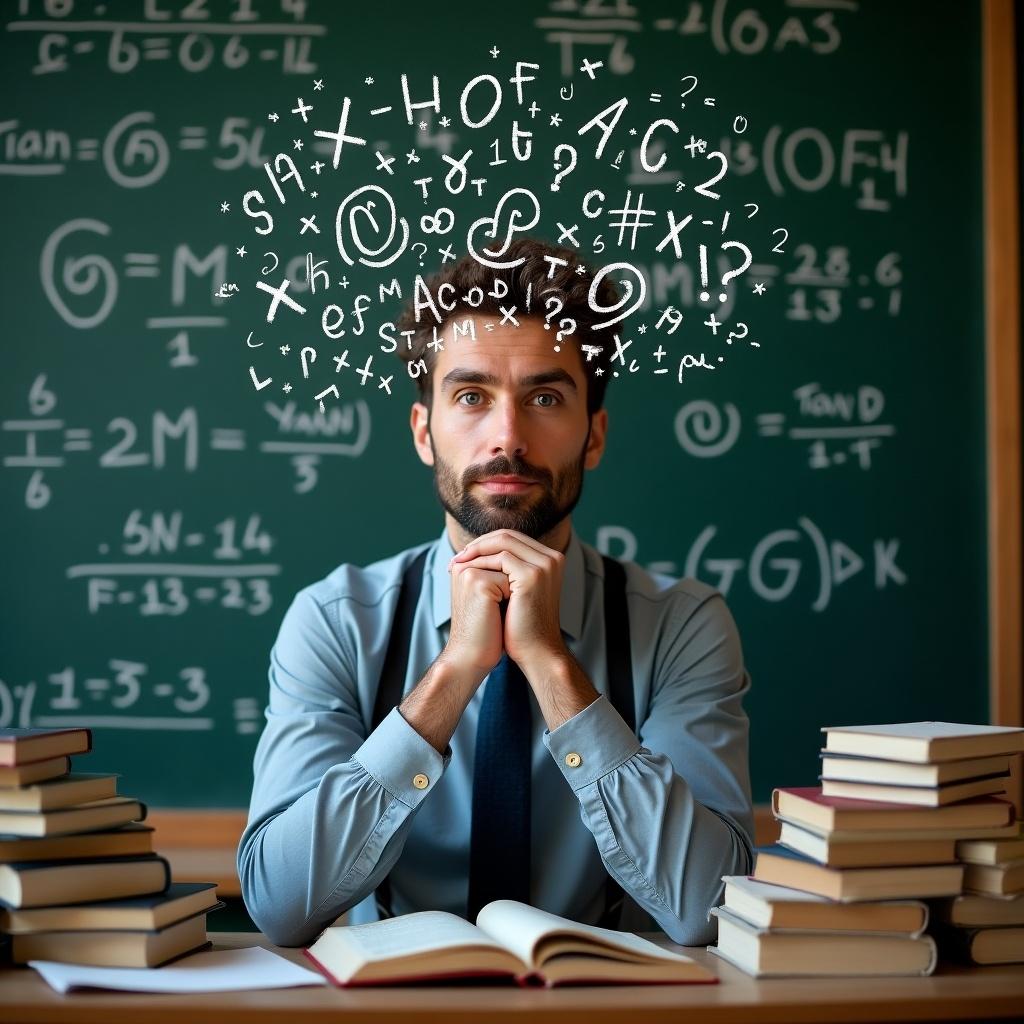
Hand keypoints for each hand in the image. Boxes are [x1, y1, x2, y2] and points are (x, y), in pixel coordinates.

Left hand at [450, 529, 566, 672]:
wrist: (535, 652)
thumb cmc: (522, 626)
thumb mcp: (515, 592)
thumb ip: (506, 570)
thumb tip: (478, 553)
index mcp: (550, 560)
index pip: (513, 538)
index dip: (486, 543)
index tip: (464, 555)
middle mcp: (552, 558)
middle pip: (508, 535)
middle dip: (478, 544)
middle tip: (457, 556)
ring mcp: (545, 565)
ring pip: (503, 541)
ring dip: (476, 550)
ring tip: (457, 563)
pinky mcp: (533, 575)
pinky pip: (501, 558)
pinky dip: (481, 561)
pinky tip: (466, 571)